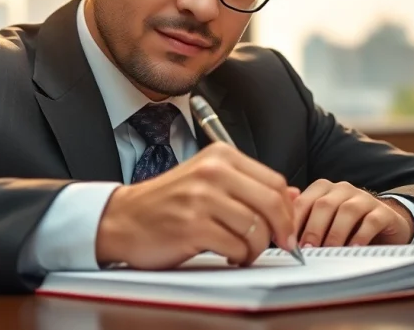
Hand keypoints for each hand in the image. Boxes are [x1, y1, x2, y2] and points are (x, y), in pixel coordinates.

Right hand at [95, 143, 298, 268]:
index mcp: (220, 156)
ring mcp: (201, 198)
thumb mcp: (207, 182)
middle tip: (281, 244)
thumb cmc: (166, 203)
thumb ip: (249, 185)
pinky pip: (237, 247)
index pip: (274, 181)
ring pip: (256, 229)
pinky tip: (227, 256)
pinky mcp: (192, 226)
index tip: (286, 227)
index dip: (287, 209)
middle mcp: (212, 172)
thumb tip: (292, 194)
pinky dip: (238, 257)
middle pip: (271, 203)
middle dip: (282, 230)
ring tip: (242, 251)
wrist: (121, 219)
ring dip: (256, 248)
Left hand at [293, 180, 413, 246]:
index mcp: (323, 189)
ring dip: (335, 234)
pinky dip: (360, 236)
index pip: (303, 201)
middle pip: (323, 205)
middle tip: (307, 250)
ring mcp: (364, 198)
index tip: (288, 242)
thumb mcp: (321, 223)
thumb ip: (301, 223)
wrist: (383, 226)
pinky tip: (352, 249)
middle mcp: (342, 189)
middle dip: (312, 229)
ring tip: (328, 251)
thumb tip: (277, 233)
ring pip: (347, 211)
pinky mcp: (383, 212)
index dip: (294, 222)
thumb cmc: (345, 227)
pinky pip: (371, 221)